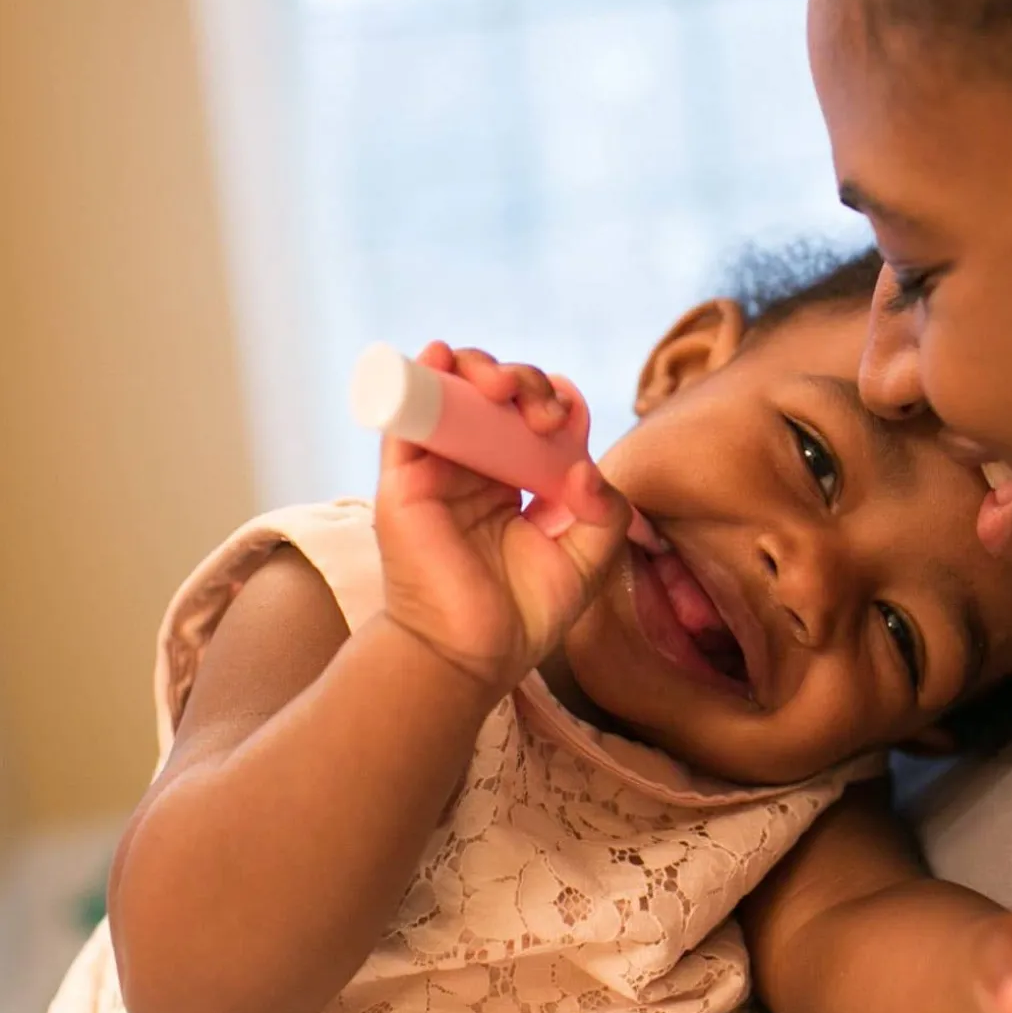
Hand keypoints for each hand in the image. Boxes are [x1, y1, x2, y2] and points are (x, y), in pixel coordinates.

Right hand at [374, 341, 629, 700]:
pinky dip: (423, 377)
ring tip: (504, 388)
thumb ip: (606, 513)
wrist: (469, 656)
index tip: (570, 415)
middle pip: (496, 397)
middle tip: (544, 415)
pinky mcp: (405, 478)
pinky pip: (407, 416)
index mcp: (520, 481)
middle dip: (525, 385)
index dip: (555, 401)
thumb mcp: (587, 561)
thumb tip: (586, 465)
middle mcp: (479, 467)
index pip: (535, 418)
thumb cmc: (524, 616)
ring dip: (481, 370)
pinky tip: (443, 356)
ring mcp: (441, 469)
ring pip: (455, 393)